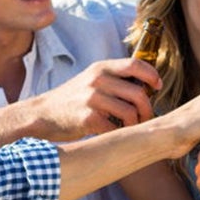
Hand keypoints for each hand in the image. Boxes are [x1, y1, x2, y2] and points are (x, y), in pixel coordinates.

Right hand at [31, 57, 160, 136]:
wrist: (43, 114)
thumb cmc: (72, 99)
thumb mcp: (91, 80)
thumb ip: (114, 79)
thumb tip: (145, 86)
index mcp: (101, 68)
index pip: (135, 64)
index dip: (151, 75)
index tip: (157, 87)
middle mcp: (97, 80)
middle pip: (138, 94)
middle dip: (147, 110)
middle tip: (146, 118)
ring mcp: (92, 99)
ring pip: (130, 113)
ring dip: (135, 124)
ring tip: (131, 128)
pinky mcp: (88, 118)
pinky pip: (115, 128)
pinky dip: (119, 134)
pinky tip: (114, 134)